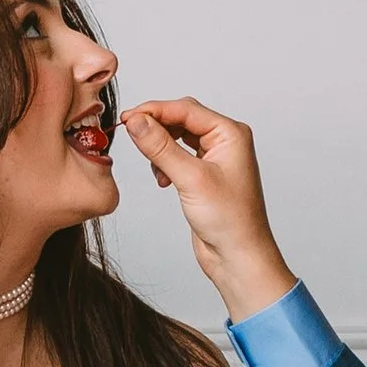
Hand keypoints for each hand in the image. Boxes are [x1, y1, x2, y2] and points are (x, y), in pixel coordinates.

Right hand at [116, 96, 297, 321]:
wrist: (238, 257)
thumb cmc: (230, 221)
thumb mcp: (190, 179)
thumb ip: (160, 147)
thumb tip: (137, 121)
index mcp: (230, 134)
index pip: (186, 109)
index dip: (154, 111)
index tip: (127, 117)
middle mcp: (225, 141)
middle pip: (181, 119)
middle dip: (156, 127)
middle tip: (131, 133)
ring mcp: (214, 158)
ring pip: (177, 137)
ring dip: (160, 148)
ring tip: (155, 168)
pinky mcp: (203, 175)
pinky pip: (177, 156)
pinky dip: (164, 163)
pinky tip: (162, 180)